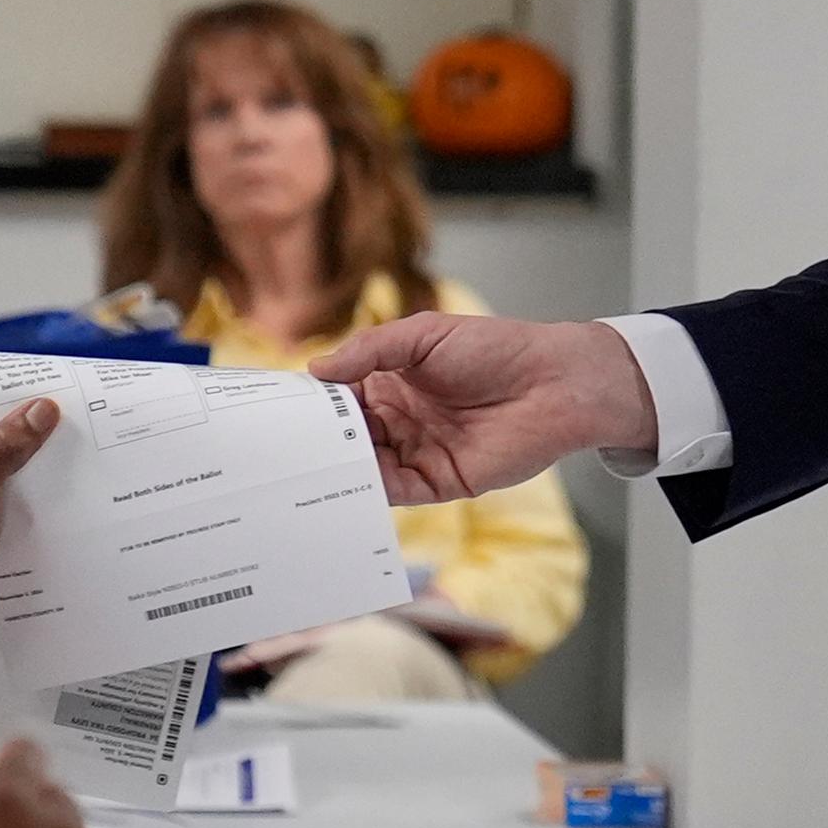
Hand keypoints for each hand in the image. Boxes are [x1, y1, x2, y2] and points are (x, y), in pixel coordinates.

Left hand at [0, 398, 58, 675]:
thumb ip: (5, 448)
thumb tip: (44, 407)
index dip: (7, 390)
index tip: (50, 378)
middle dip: (30, 423)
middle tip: (79, 405)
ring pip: (9, 458)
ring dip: (39, 455)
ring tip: (87, 434)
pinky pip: (17, 486)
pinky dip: (39, 484)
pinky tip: (75, 473)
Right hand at [306, 313, 655, 501]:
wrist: (553, 382)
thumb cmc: (495, 348)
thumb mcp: (423, 335)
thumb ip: (369, 351)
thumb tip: (315, 371)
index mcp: (391, 381)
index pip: (339, 398)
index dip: (310, 405)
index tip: (274, 411)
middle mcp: (399, 420)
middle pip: (346, 437)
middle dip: (315, 442)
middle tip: (276, 448)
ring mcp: (417, 452)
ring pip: (365, 466)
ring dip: (337, 468)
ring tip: (300, 469)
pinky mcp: (439, 481)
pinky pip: (395, 491)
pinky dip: (369, 490)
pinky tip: (345, 484)